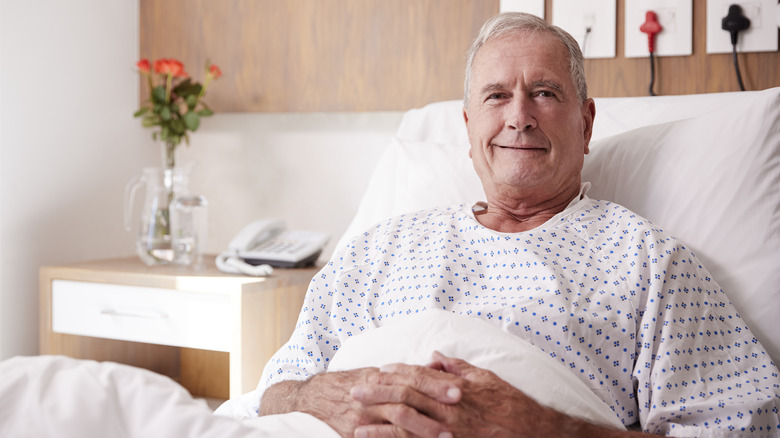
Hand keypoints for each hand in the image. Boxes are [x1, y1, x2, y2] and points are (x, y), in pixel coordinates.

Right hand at [260, 367, 454, 437]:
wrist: (311, 399)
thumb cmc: (348, 385)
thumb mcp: (372, 374)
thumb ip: (401, 374)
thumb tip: (432, 368)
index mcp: (379, 377)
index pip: (412, 378)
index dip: (436, 383)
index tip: (458, 389)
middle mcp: (372, 395)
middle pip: (408, 398)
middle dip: (434, 404)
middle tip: (458, 409)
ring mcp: (363, 417)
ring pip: (397, 422)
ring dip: (423, 429)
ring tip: (445, 435)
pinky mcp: (355, 434)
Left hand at [351, 351, 562, 437]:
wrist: (531, 431)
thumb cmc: (508, 402)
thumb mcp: (485, 377)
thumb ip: (457, 367)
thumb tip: (435, 356)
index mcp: (455, 387)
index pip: (418, 376)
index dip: (396, 373)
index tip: (378, 370)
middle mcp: (448, 409)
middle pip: (406, 398)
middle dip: (378, 395)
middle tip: (355, 392)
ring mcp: (448, 432)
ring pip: (407, 428)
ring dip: (380, 426)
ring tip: (357, 425)